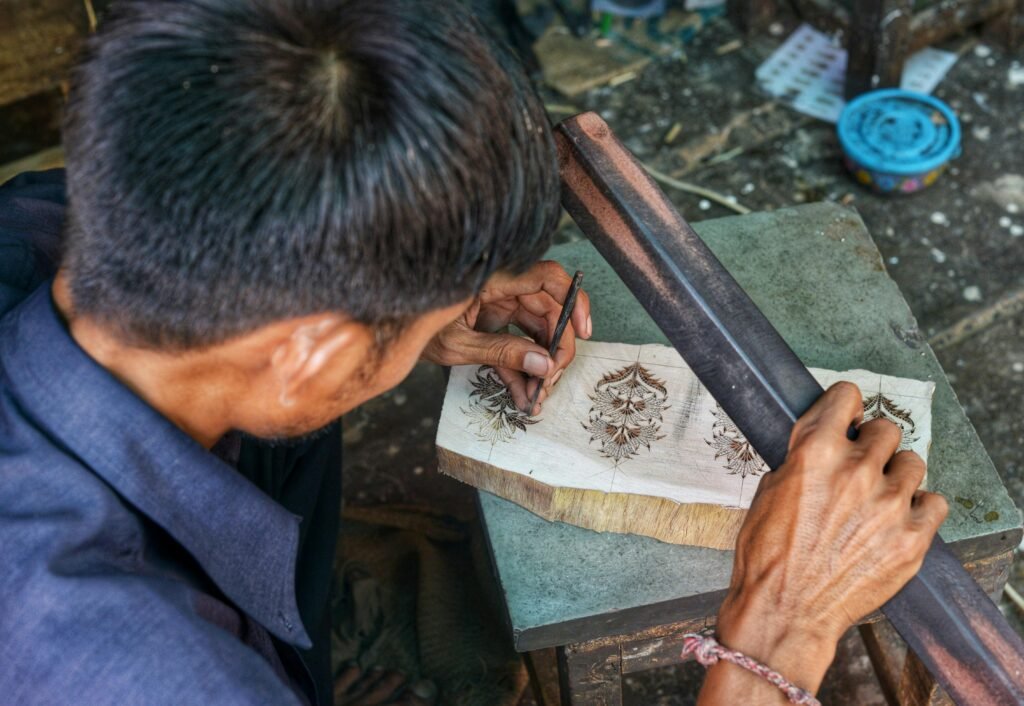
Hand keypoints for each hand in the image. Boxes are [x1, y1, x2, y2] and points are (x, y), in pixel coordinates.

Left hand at [422, 261, 591, 412]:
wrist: (384, 331)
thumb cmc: (412, 324)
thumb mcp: (458, 344)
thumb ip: (502, 353)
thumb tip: (543, 365)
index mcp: (494, 279)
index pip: (547, 278)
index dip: (573, 302)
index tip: (584, 332)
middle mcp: (501, 287)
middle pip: (547, 312)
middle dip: (555, 349)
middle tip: (553, 381)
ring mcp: (498, 305)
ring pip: (535, 332)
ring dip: (539, 366)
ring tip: (537, 397)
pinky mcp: (492, 322)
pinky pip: (516, 344)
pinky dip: (520, 370)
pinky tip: (523, 396)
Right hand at [699, 382, 947, 702]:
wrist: (784, 610)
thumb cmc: (768, 556)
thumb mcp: (769, 490)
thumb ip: (802, 459)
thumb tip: (823, 443)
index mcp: (815, 453)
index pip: (847, 396)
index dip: (844, 406)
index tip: (846, 417)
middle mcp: (856, 471)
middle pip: (886, 429)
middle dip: (871, 445)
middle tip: (860, 466)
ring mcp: (888, 505)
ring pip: (913, 463)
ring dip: (896, 475)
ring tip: (879, 497)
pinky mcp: (911, 538)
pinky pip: (935, 503)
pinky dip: (919, 508)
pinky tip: (898, 518)